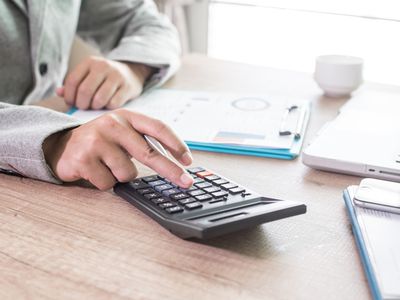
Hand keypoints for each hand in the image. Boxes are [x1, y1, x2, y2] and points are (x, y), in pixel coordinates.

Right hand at [43, 109, 193, 189]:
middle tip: (185, 183)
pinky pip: (108, 183)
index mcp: (127, 116)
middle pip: (149, 153)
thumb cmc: (103, 141)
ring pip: (128, 173)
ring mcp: (96, 141)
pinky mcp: (83, 159)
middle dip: (170, 171)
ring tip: (108, 165)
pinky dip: (105, 182)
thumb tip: (176, 163)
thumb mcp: (123, 132)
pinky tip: (95, 170)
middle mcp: (112, 124)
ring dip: (121, 176)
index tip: (188, 160)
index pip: (158, 127)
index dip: (176, 144)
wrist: (64, 145)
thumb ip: (145, 141)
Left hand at [57, 56, 154, 109]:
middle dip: (82, 104)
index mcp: (89, 62)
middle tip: (84, 107)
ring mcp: (116, 76)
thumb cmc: (104, 78)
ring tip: (96, 106)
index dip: (69, 96)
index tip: (71, 103)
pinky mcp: (127, 87)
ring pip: (99, 99)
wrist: (131, 73)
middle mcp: (103, 66)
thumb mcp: (88, 75)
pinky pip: (113, 104)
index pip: (72, 81)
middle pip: (85, 91)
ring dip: (95, 107)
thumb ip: (73, 84)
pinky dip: (108, 108)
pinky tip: (108, 104)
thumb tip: (59, 92)